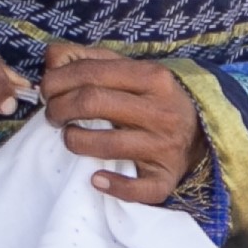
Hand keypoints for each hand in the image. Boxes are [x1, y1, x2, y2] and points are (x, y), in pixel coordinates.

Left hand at [38, 43, 203, 205]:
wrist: (201, 132)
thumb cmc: (152, 99)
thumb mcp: (129, 71)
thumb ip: (90, 60)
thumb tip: (53, 58)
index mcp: (152, 77)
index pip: (91, 74)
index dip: (57, 81)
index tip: (46, 90)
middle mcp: (161, 111)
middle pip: (92, 103)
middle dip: (59, 108)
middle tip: (53, 115)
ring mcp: (165, 147)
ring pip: (106, 144)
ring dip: (74, 141)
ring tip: (69, 137)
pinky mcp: (165, 178)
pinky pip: (137, 189)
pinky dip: (112, 185)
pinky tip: (96, 178)